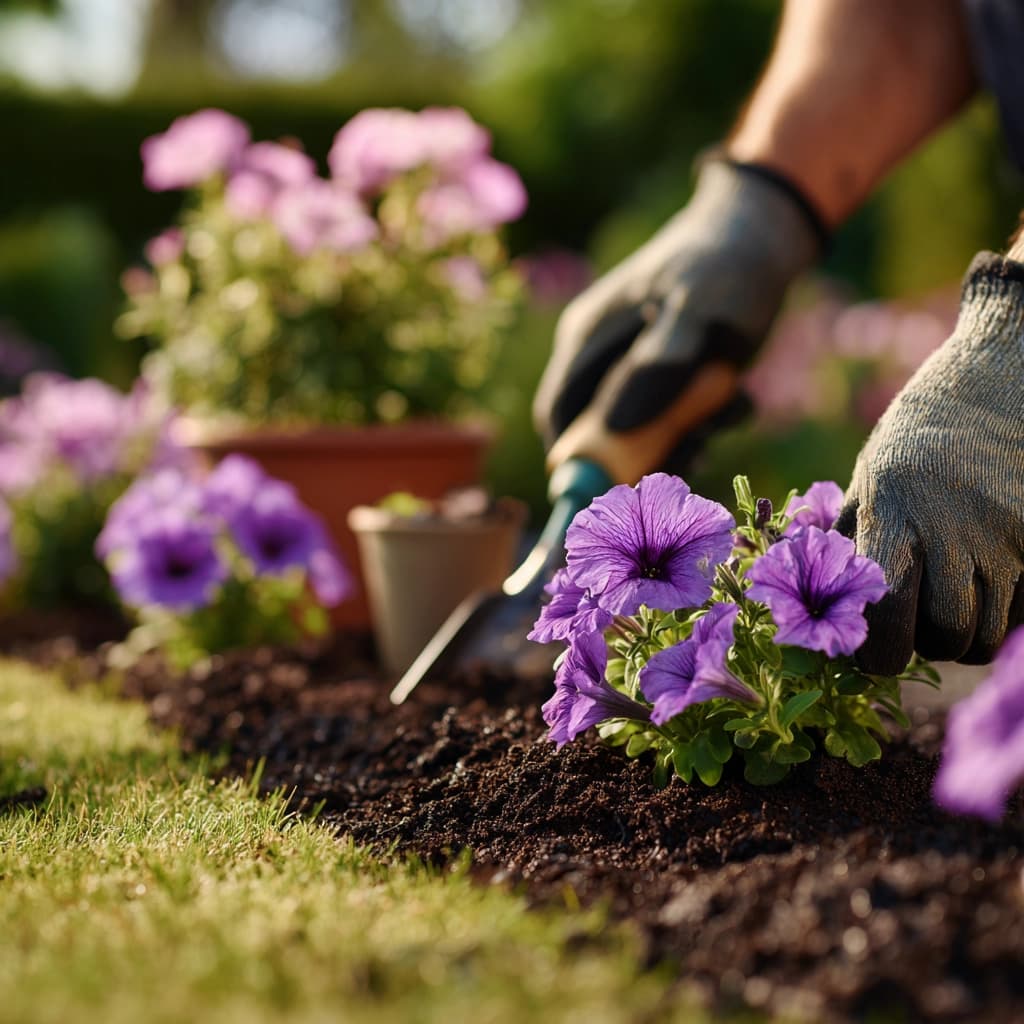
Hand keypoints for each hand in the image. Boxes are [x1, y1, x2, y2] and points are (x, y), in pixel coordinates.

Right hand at [533, 159, 822, 482]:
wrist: (768, 232)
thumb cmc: (724, 265)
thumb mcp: (694, 312)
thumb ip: (657, 367)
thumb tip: (615, 428)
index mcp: (588, 339)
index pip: (559, 416)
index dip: (577, 460)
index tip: (615, 489)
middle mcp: (603, 356)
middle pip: (600, 431)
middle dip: (644, 452)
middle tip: (693, 451)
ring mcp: (636, 366)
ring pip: (642, 430)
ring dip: (684, 437)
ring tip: (725, 411)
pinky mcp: (671, 374)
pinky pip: (674, 418)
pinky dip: (704, 421)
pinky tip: (736, 399)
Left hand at [837, 254, 1023, 672]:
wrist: (998, 381)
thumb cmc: (914, 441)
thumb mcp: (867, 481)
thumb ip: (849, 547)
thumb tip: (826, 620)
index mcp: (895, 509)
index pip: (889, 610)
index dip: (878, 652)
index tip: (870, 656)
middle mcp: (955, 525)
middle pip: (946, 635)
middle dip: (923, 643)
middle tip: (912, 619)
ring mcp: (1009, 535)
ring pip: (987, 635)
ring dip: (962, 635)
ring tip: (946, 597)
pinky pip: (1022, 613)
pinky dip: (1001, 614)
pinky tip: (983, 579)